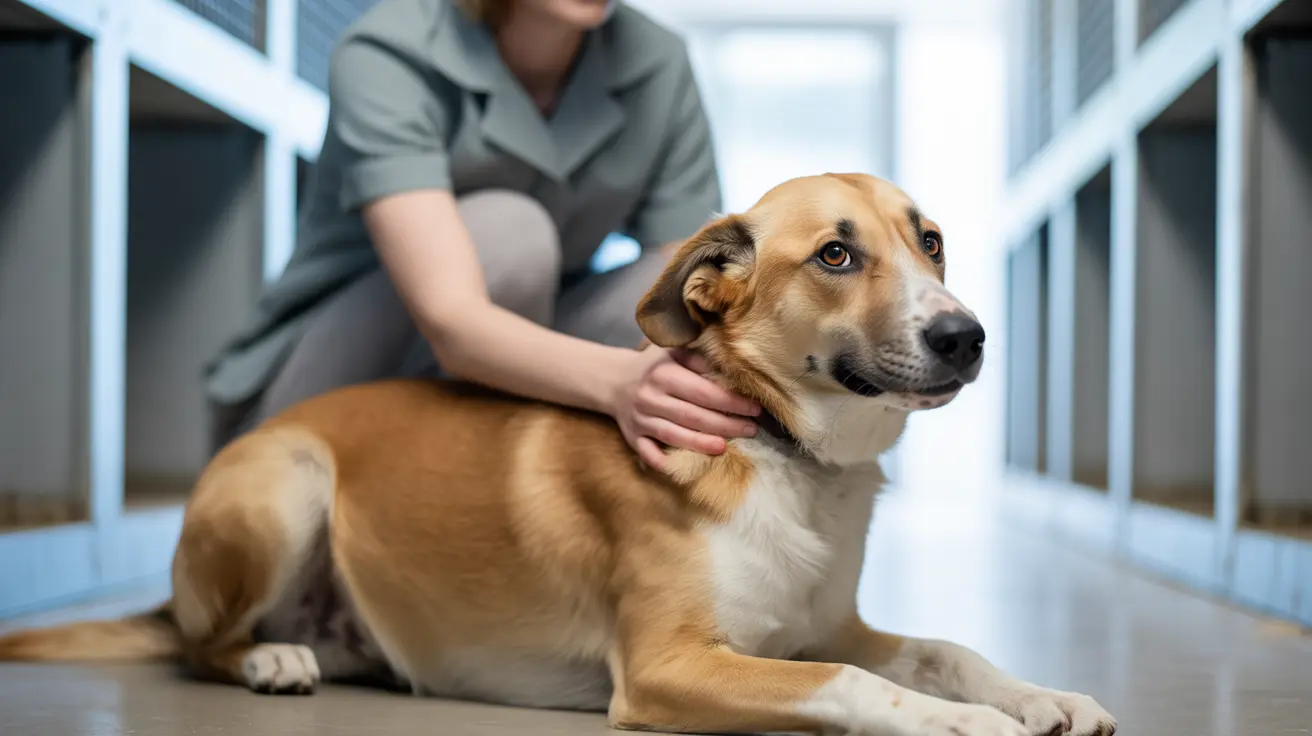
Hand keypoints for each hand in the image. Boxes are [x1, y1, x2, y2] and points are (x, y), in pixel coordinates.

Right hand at [610, 345, 760, 470]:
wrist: (614, 380)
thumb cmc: (654, 366)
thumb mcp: (674, 352)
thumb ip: (701, 359)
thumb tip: (734, 371)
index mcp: (664, 373)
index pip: (703, 391)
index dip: (731, 401)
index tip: (755, 408)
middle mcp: (651, 397)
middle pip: (693, 416)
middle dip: (726, 424)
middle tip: (752, 430)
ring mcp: (641, 420)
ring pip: (674, 436)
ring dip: (702, 444)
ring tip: (727, 448)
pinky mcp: (633, 438)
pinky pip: (649, 454)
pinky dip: (665, 463)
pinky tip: (687, 469)